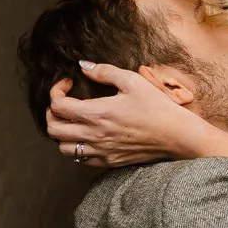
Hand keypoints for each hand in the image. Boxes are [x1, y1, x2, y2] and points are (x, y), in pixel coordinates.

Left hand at [44, 63, 214, 167]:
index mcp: (97, 113)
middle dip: (52, 112)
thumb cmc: (157, 107)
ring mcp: (101, 151)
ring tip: (73, 121)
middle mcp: (94, 135)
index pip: (58, 106)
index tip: (68, 84)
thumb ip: (104, 71)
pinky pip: (80, 159)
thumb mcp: (132, 81)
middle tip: (63, 102)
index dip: (56, 91)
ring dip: (62, 133)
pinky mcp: (109, 161)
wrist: (176, 136)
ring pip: (63, 148)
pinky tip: (86, 136)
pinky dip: (76, 147)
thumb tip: (84, 66)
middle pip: (53, 129)